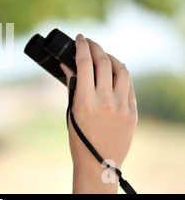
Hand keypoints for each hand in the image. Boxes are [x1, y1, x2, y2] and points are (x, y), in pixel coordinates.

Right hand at [61, 34, 136, 192]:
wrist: (99, 161)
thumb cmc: (79, 138)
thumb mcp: (71, 111)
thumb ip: (72, 86)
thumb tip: (68, 65)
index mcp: (85, 100)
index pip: (84, 63)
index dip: (82, 46)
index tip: (80, 38)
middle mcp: (105, 100)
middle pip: (104, 62)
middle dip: (96, 47)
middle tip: (90, 42)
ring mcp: (122, 106)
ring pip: (121, 70)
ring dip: (111, 58)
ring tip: (104, 56)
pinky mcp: (133, 112)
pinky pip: (129, 85)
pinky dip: (121, 74)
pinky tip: (115, 72)